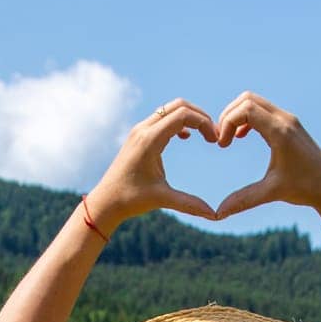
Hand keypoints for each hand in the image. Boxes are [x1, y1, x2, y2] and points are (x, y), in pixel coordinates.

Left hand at [86, 99, 218, 232]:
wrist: (105, 201)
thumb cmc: (130, 200)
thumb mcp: (162, 200)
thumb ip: (190, 204)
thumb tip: (214, 216)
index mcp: (149, 140)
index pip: (183, 115)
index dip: (204, 123)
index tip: (215, 141)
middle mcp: (143, 129)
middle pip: (178, 105)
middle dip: (200, 116)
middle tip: (213, 134)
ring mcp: (139, 130)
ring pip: (170, 109)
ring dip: (190, 117)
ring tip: (204, 135)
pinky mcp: (138, 135)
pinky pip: (162, 118)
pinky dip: (178, 122)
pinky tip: (186, 138)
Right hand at [213, 92, 320, 217]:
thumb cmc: (304, 188)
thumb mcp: (271, 193)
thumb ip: (243, 200)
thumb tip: (218, 214)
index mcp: (280, 132)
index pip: (246, 109)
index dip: (228, 123)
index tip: (223, 145)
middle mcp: (285, 119)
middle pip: (247, 99)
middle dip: (229, 116)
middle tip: (222, 140)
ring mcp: (288, 119)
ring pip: (255, 102)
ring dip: (237, 115)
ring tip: (229, 138)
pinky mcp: (290, 124)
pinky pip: (263, 110)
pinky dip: (248, 118)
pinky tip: (242, 137)